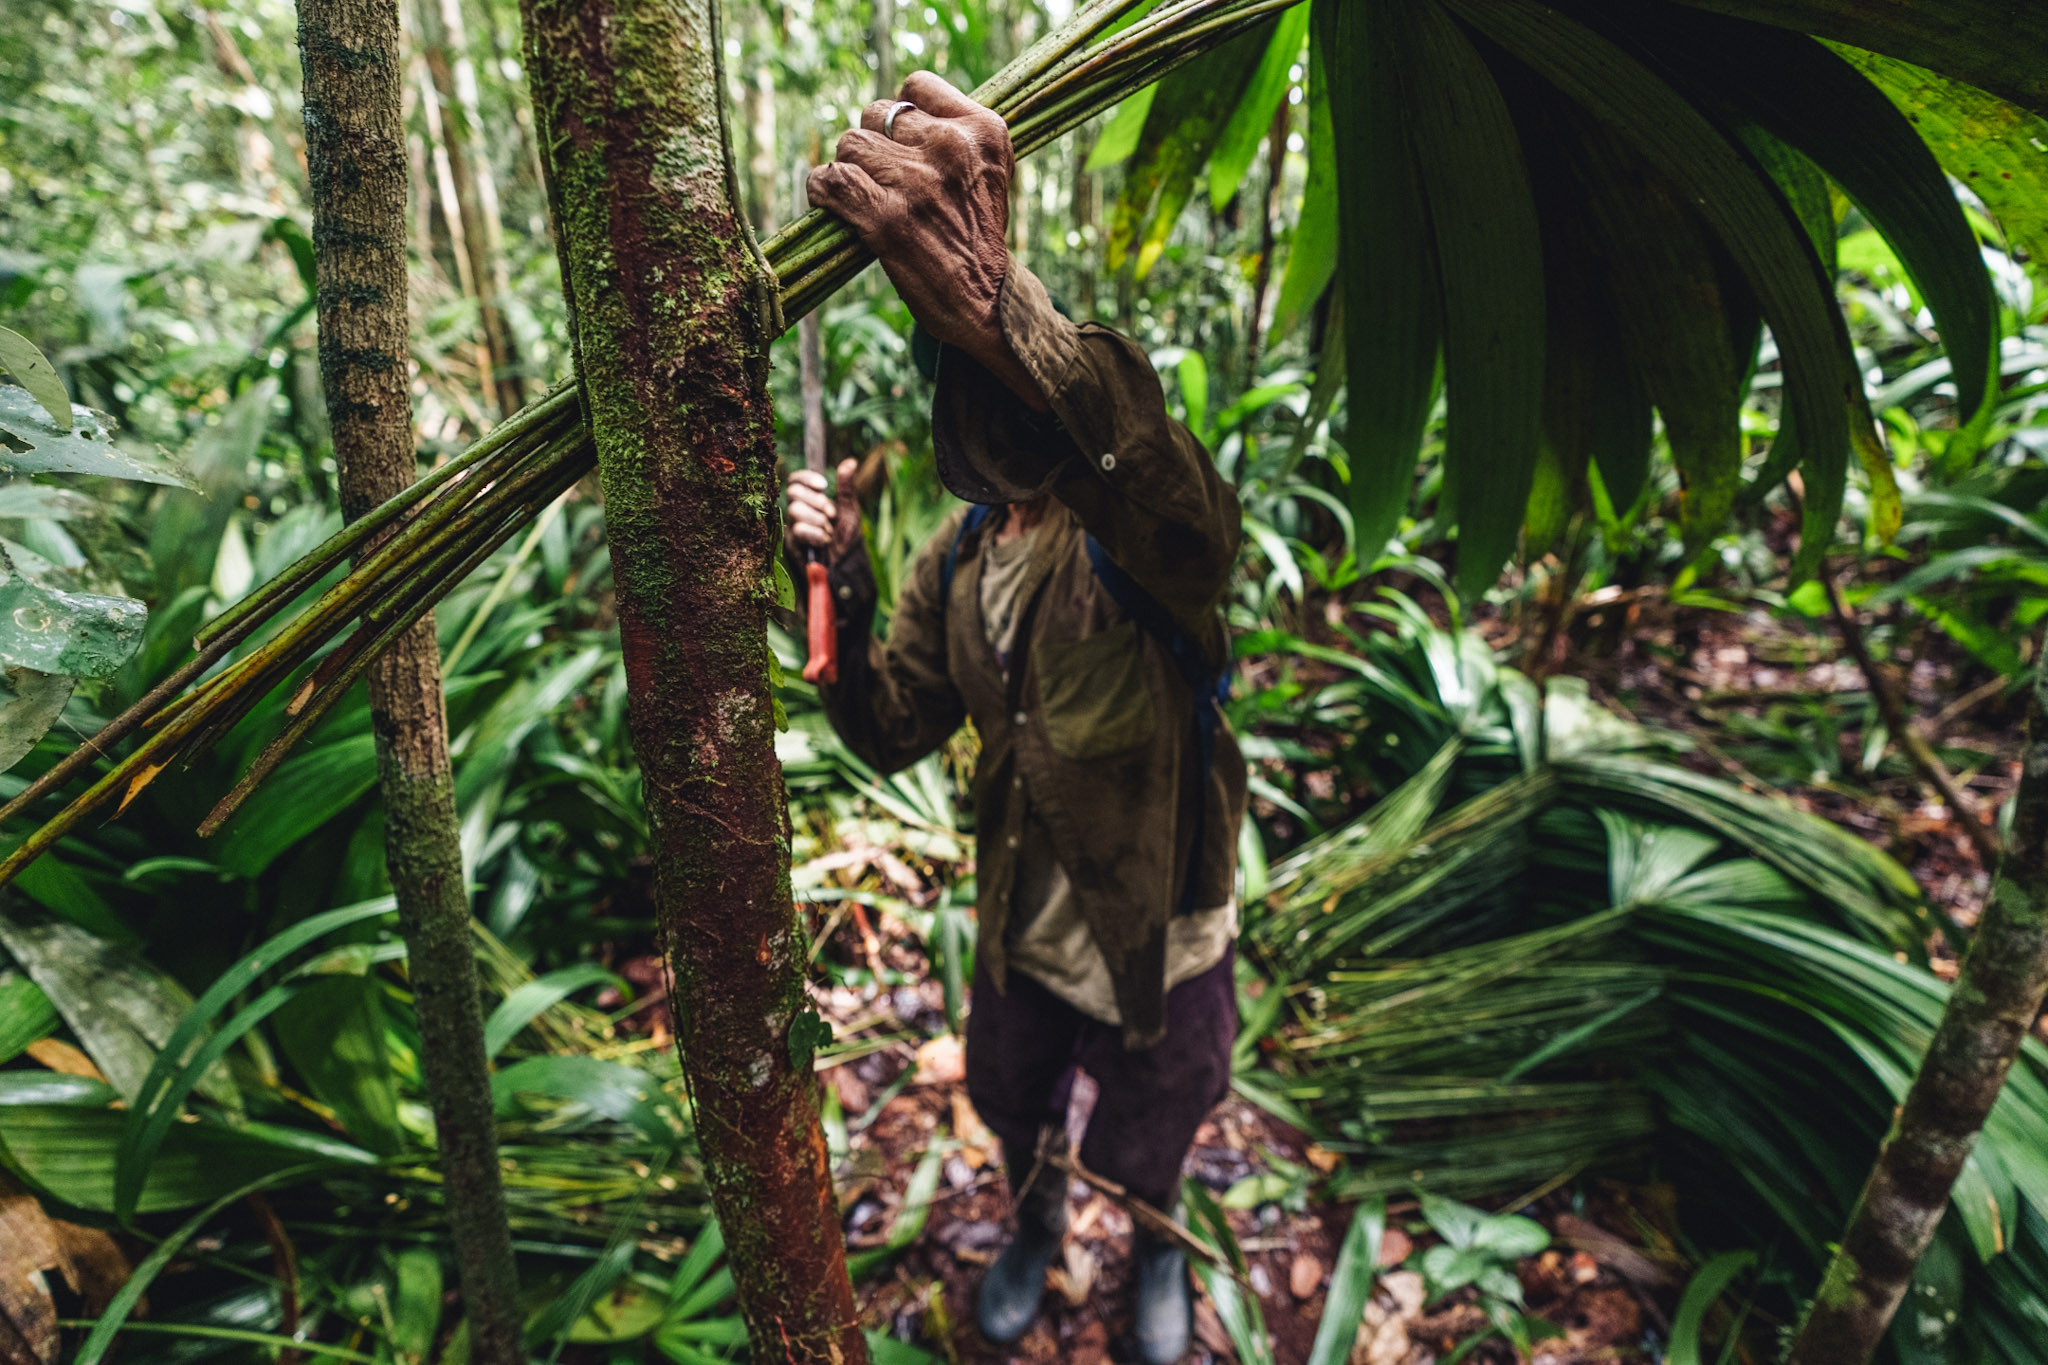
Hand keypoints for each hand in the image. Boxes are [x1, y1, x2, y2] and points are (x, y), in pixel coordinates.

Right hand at [786, 459, 861, 562]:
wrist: (847, 566)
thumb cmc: (848, 540)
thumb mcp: (850, 511)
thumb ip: (846, 488)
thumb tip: (850, 461)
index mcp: (812, 500)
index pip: (797, 480)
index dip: (806, 479)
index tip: (823, 486)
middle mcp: (800, 510)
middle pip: (793, 492)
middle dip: (817, 502)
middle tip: (832, 515)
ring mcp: (794, 526)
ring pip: (795, 510)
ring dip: (818, 521)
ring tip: (829, 532)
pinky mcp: (791, 543)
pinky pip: (797, 530)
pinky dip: (815, 534)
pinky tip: (824, 541)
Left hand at [806, 72, 1046, 408]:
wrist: (987, 303)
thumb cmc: (976, 236)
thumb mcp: (986, 171)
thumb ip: (951, 133)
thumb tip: (889, 112)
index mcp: (983, 131)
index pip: (916, 87)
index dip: (901, 116)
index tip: (904, 145)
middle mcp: (952, 149)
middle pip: (876, 113)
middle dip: (873, 145)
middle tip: (885, 182)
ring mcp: (917, 183)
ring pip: (849, 144)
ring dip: (849, 170)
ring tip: (867, 198)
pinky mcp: (886, 218)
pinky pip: (831, 179)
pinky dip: (823, 191)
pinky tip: (834, 205)